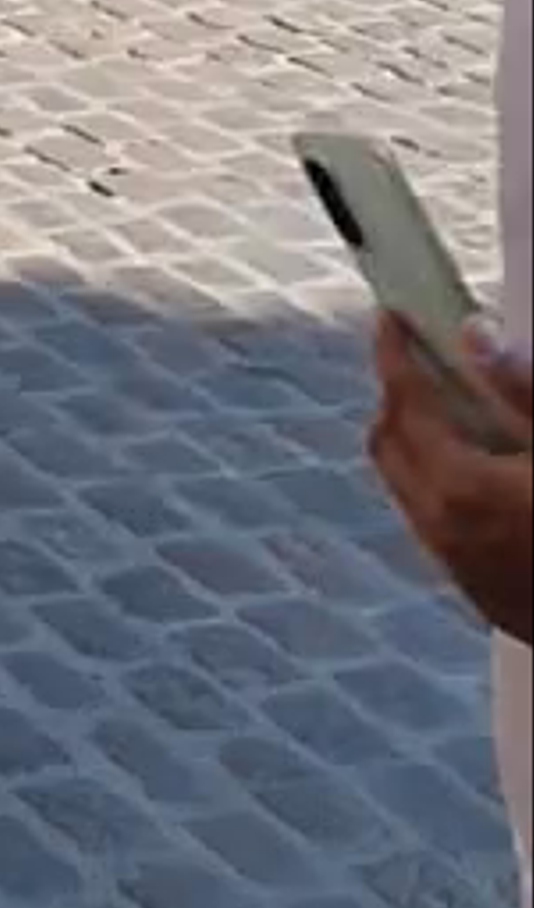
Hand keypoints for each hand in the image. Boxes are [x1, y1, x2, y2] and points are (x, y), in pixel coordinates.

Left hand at [368, 316, 533, 643]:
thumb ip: (522, 390)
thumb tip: (476, 336)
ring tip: (454, 411)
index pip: (405, 401)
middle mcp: (441, 527)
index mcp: (462, 484)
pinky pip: (429, 521)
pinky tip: (481, 471)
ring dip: (413, 441)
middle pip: (387, 443)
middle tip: (423, 360)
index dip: (393, 352)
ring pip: (403, 486)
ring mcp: (454, 564)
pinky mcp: (473, 590)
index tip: (389, 318)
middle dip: (396, 394)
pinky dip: (434, 482)